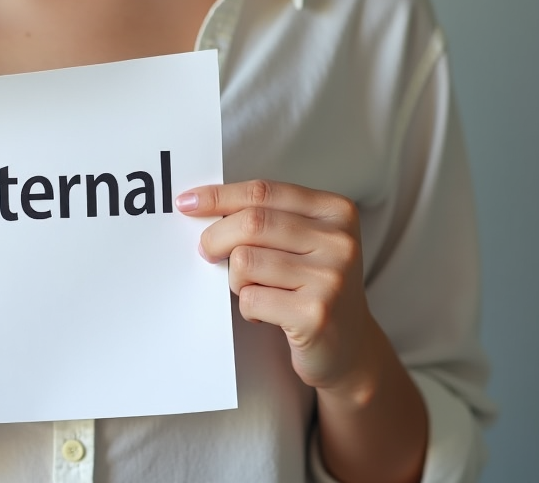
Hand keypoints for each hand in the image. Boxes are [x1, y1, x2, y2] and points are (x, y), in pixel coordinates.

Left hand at [177, 180, 375, 396]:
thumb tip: (201, 203)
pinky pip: (250, 298)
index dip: (219, 196)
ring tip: (255, 290)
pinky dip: (247, 307)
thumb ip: (266, 217)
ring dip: (236, 279)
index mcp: (336, 211)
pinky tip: (267, 313)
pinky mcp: (315, 315)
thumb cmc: (313, 286)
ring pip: (245, 261)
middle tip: (207, 253)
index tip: (188, 202)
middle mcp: (339, 242)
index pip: (264, 192)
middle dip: (215, 238)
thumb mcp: (303, 241)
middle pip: (251, 223)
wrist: (350, 346)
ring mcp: (330, 279)